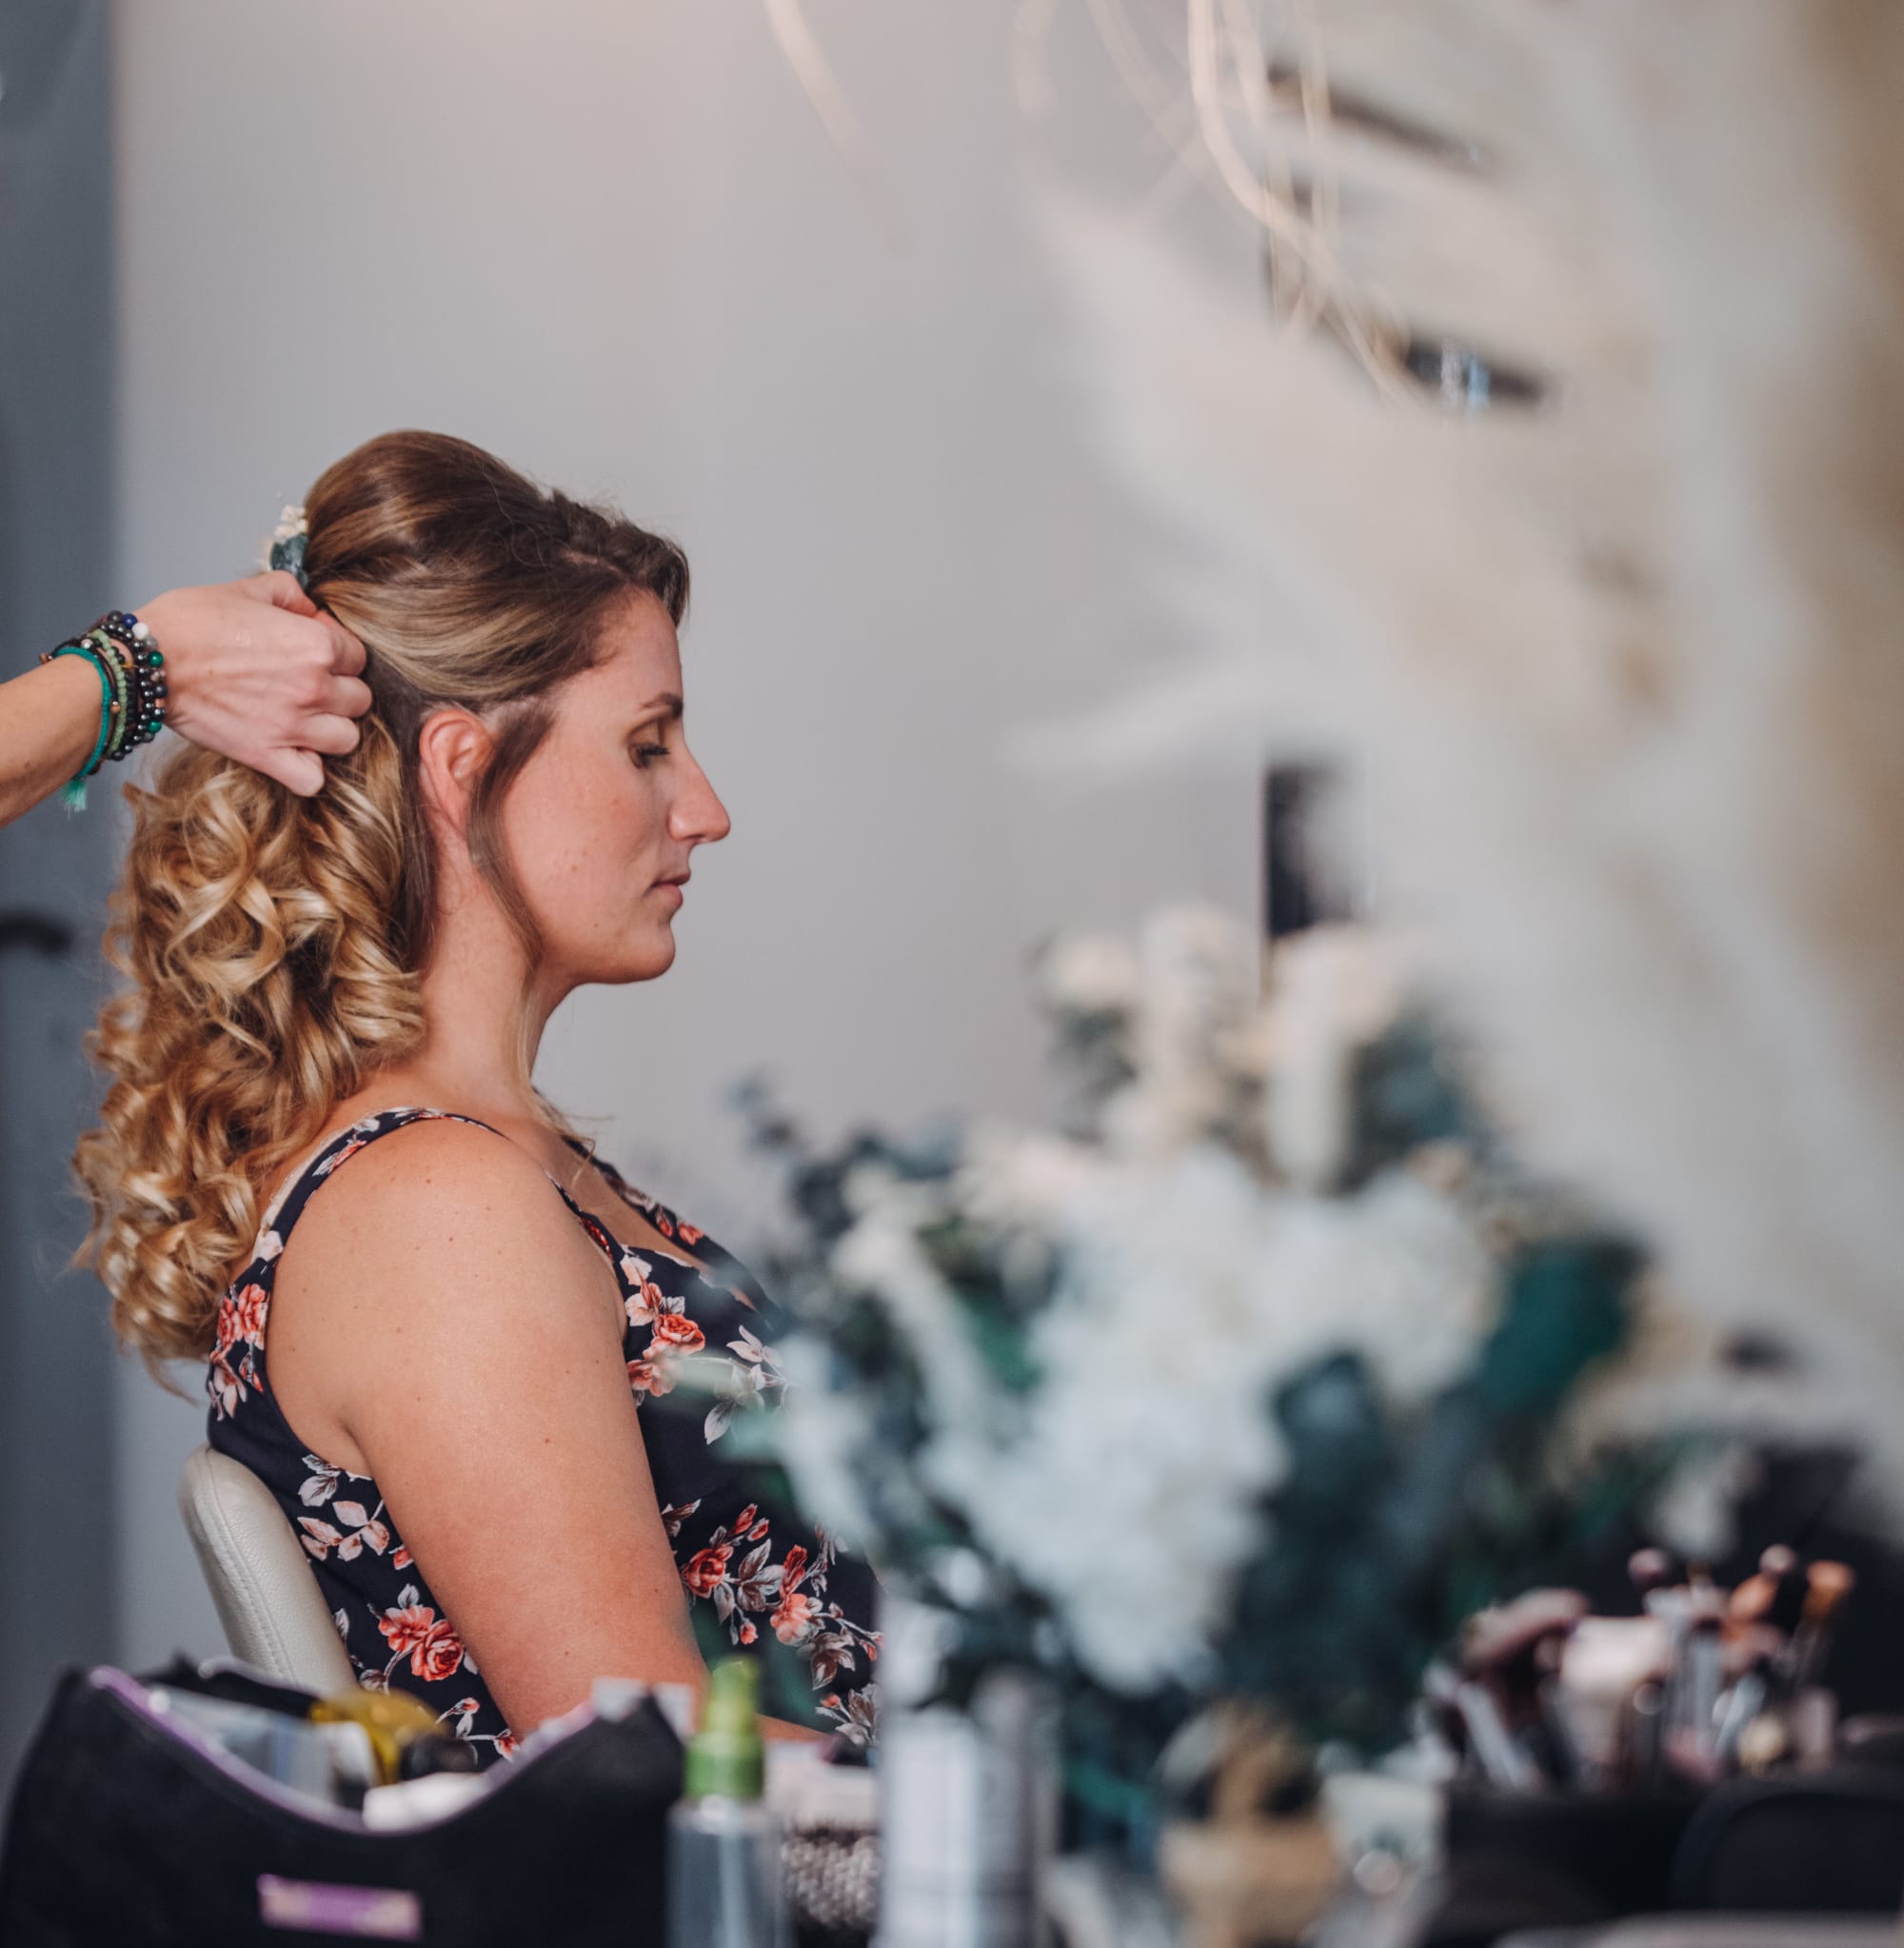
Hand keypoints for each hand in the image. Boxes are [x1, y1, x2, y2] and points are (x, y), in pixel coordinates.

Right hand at [139, 574, 372, 794]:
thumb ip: (291, 595)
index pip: (359, 657)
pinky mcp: (266, 756)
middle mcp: (312, 687)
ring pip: (348, 739)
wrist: (147, 663)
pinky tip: (295, 752)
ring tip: (307, 719)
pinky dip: (310, 770)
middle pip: (360, 700)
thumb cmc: (190, 623)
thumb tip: (314, 611)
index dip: (339, 655)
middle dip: (341, 691)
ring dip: (332, 730)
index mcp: (315, 645)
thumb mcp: (246, 589)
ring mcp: (292, 726)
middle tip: (312, 687)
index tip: (315, 655)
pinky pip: (313, 779)